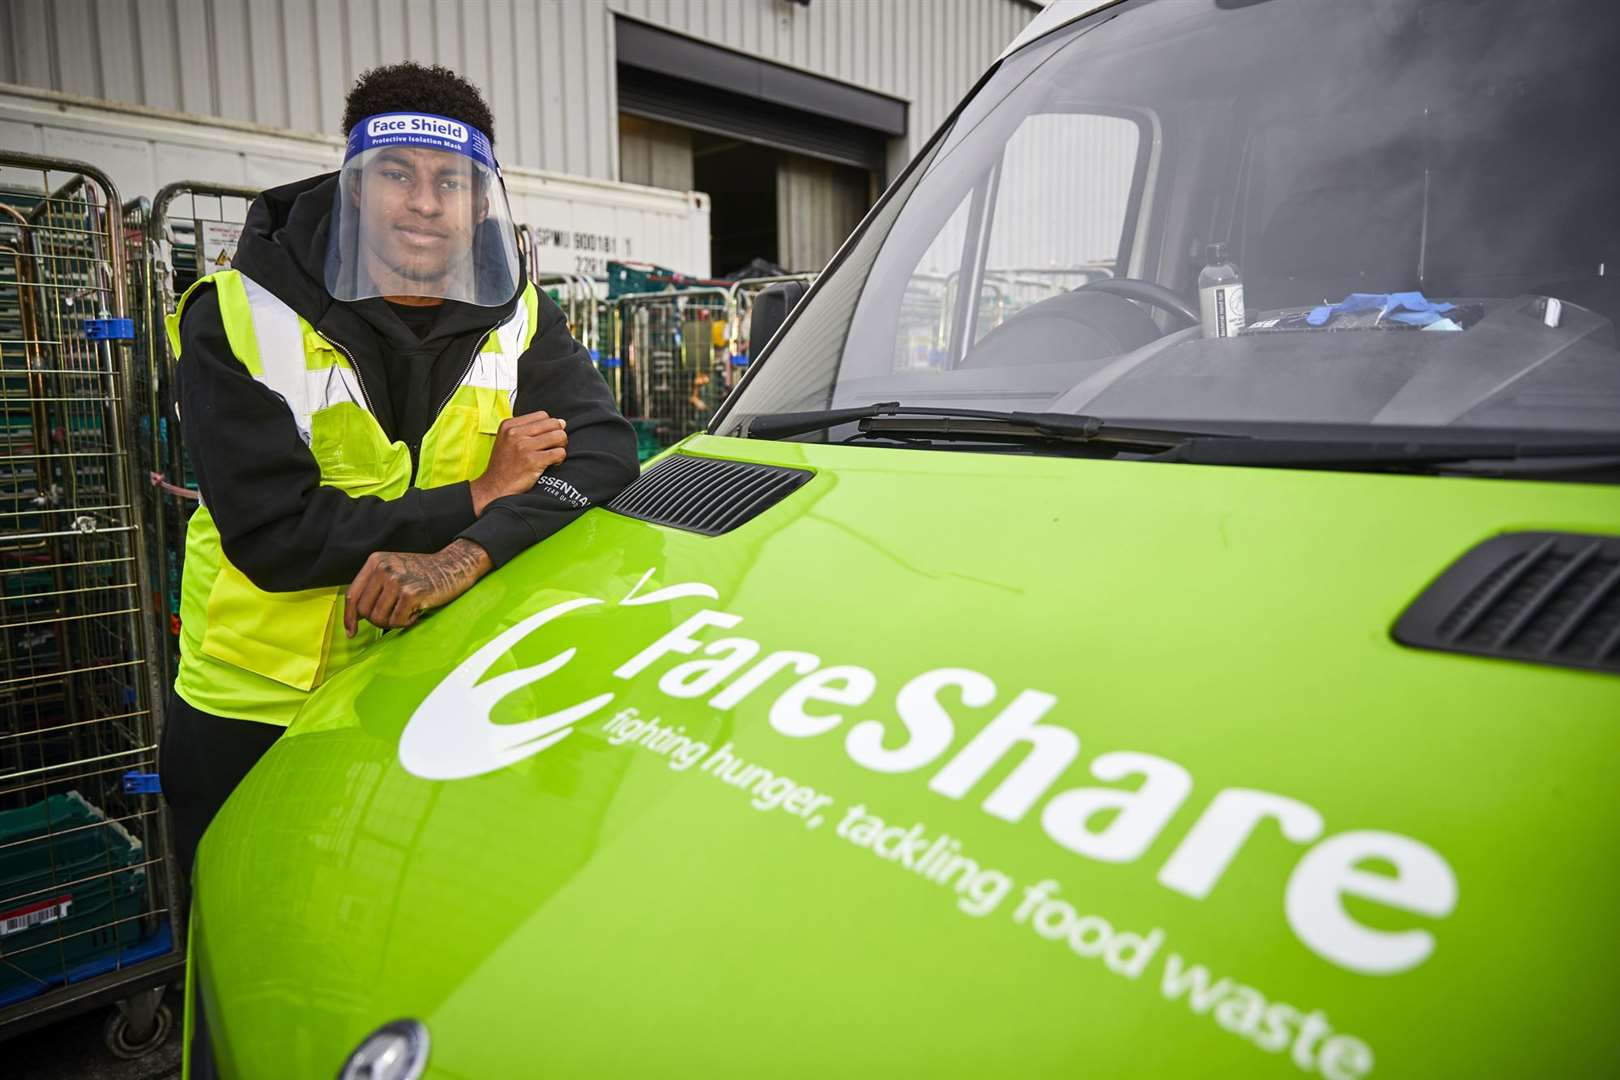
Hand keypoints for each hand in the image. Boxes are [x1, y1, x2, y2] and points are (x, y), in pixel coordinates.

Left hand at [343, 539, 493, 635]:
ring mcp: (396, 580)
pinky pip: (396, 622)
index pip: (352, 595)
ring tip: (408, 611)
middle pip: (364, 611)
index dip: (349, 617)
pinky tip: (417, 611)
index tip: (351, 632)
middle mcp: (383, 568)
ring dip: (393, 621)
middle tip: (395, 616)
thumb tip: (356, 616)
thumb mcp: (393, 570)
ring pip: (379, 619)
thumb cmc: (424, 572)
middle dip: (378, 620)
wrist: (454, 566)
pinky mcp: (411, 593)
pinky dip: (406, 622)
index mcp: (375, 562)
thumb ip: (374, 586)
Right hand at [470, 411, 566, 514]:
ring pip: (559, 436)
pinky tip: (552, 464)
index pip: (542, 415)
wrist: (494, 487)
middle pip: (553, 424)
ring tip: (553, 455)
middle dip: (558, 435)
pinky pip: (559, 453)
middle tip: (553, 447)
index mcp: (509, 425)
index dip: (549, 427)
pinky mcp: (533, 461)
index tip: (545, 439)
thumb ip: (531, 429)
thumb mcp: (508, 441)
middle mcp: (515, 433)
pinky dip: (560, 459)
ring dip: (561, 446)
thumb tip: (562, 422)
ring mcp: (524, 447)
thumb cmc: (504, 465)